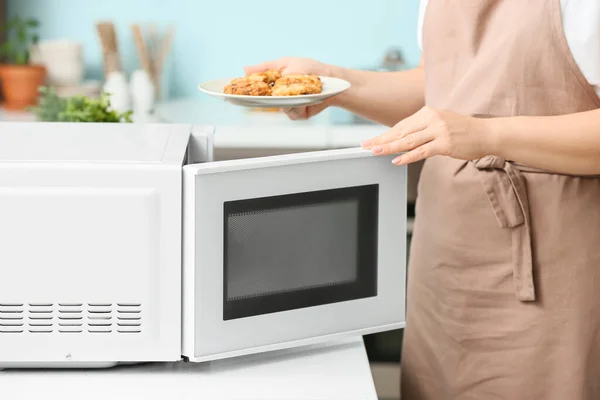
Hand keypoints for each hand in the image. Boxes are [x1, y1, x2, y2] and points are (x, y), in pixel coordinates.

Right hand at [244, 57, 334, 119]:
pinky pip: (292, 113)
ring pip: (279, 108)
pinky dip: (298, 105)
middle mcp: (279, 96)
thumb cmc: (308, 69)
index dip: (246, 93)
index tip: (234, 96)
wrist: (329, 80)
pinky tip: (305, 98)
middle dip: (265, 98)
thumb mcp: (284, 63)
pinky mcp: (298, 114)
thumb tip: (245, 69)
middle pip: (264, 103)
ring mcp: (288, 106)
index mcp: (273, 84)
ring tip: (298, 90)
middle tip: (271, 91)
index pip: (256, 91)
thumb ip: (264, 68)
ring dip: (287, 99)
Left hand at [361, 106, 492, 164]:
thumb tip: (401, 139)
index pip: (401, 125)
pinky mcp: (444, 143)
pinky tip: (396, 160)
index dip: (385, 134)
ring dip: (389, 147)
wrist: (486, 133)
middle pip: (401, 131)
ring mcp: (438, 131)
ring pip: (408, 141)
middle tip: (365, 146)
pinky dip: (407, 156)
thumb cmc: (463, 130)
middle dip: (381, 140)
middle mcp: (432, 119)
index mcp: (428, 112)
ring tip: (375, 152)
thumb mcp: (440, 123)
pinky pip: (421, 151)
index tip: (371, 140)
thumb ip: (422, 129)